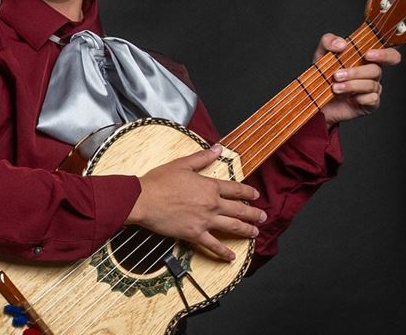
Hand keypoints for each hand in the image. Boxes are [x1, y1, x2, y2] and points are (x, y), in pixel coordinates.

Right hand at [127, 146, 265, 260]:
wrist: (142, 200)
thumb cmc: (158, 181)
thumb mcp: (181, 164)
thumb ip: (202, 157)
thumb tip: (218, 148)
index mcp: (209, 186)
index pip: (235, 189)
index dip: (248, 191)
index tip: (255, 195)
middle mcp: (212, 204)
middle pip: (239, 210)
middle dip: (254, 214)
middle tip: (262, 217)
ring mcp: (205, 221)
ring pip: (232, 227)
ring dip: (246, 230)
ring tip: (255, 233)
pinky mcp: (195, 234)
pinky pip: (213, 245)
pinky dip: (224, 252)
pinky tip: (232, 257)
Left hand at [316, 33, 401, 124]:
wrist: (315, 99)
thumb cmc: (323, 75)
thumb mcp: (321, 54)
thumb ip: (328, 42)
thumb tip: (341, 43)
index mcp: (366, 60)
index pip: (388, 55)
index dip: (385, 54)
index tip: (368, 55)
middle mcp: (371, 74)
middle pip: (376, 70)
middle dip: (356, 72)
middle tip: (338, 75)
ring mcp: (371, 89)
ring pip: (371, 85)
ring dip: (351, 85)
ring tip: (334, 87)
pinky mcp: (369, 104)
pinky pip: (372, 99)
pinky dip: (359, 98)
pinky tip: (348, 98)